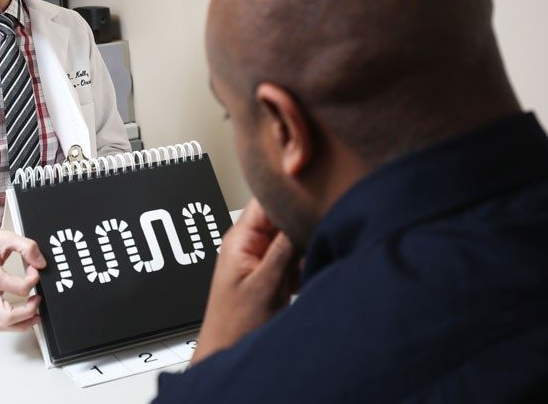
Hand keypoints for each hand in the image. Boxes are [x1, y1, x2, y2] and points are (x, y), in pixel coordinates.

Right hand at [0, 215, 46, 330]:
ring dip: (20, 324)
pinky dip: (9, 323)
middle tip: (38, 300)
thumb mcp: (8, 238)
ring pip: (0, 325)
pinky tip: (20, 316)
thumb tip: (41, 263)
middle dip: (28, 312)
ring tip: (33, 314)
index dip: (34, 279)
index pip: (20, 289)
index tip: (35, 271)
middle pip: (8, 317)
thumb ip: (28, 248)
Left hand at [191, 198, 299, 363]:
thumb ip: (284, 250)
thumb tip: (301, 216)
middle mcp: (250, 245)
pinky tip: (310, 275)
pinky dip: (305, 265)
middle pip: (281, 217)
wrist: (226, 356)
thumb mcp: (264, 285)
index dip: (288, 192)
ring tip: (313, 257)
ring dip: (305, 247)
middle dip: (302, 222)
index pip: (265, 200)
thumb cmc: (234, 327)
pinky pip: (295, 259)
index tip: (312, 191)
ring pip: (292, 239)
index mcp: (240, 239)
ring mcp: (262, 260)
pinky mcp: (273, 276)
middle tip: (321, 227)